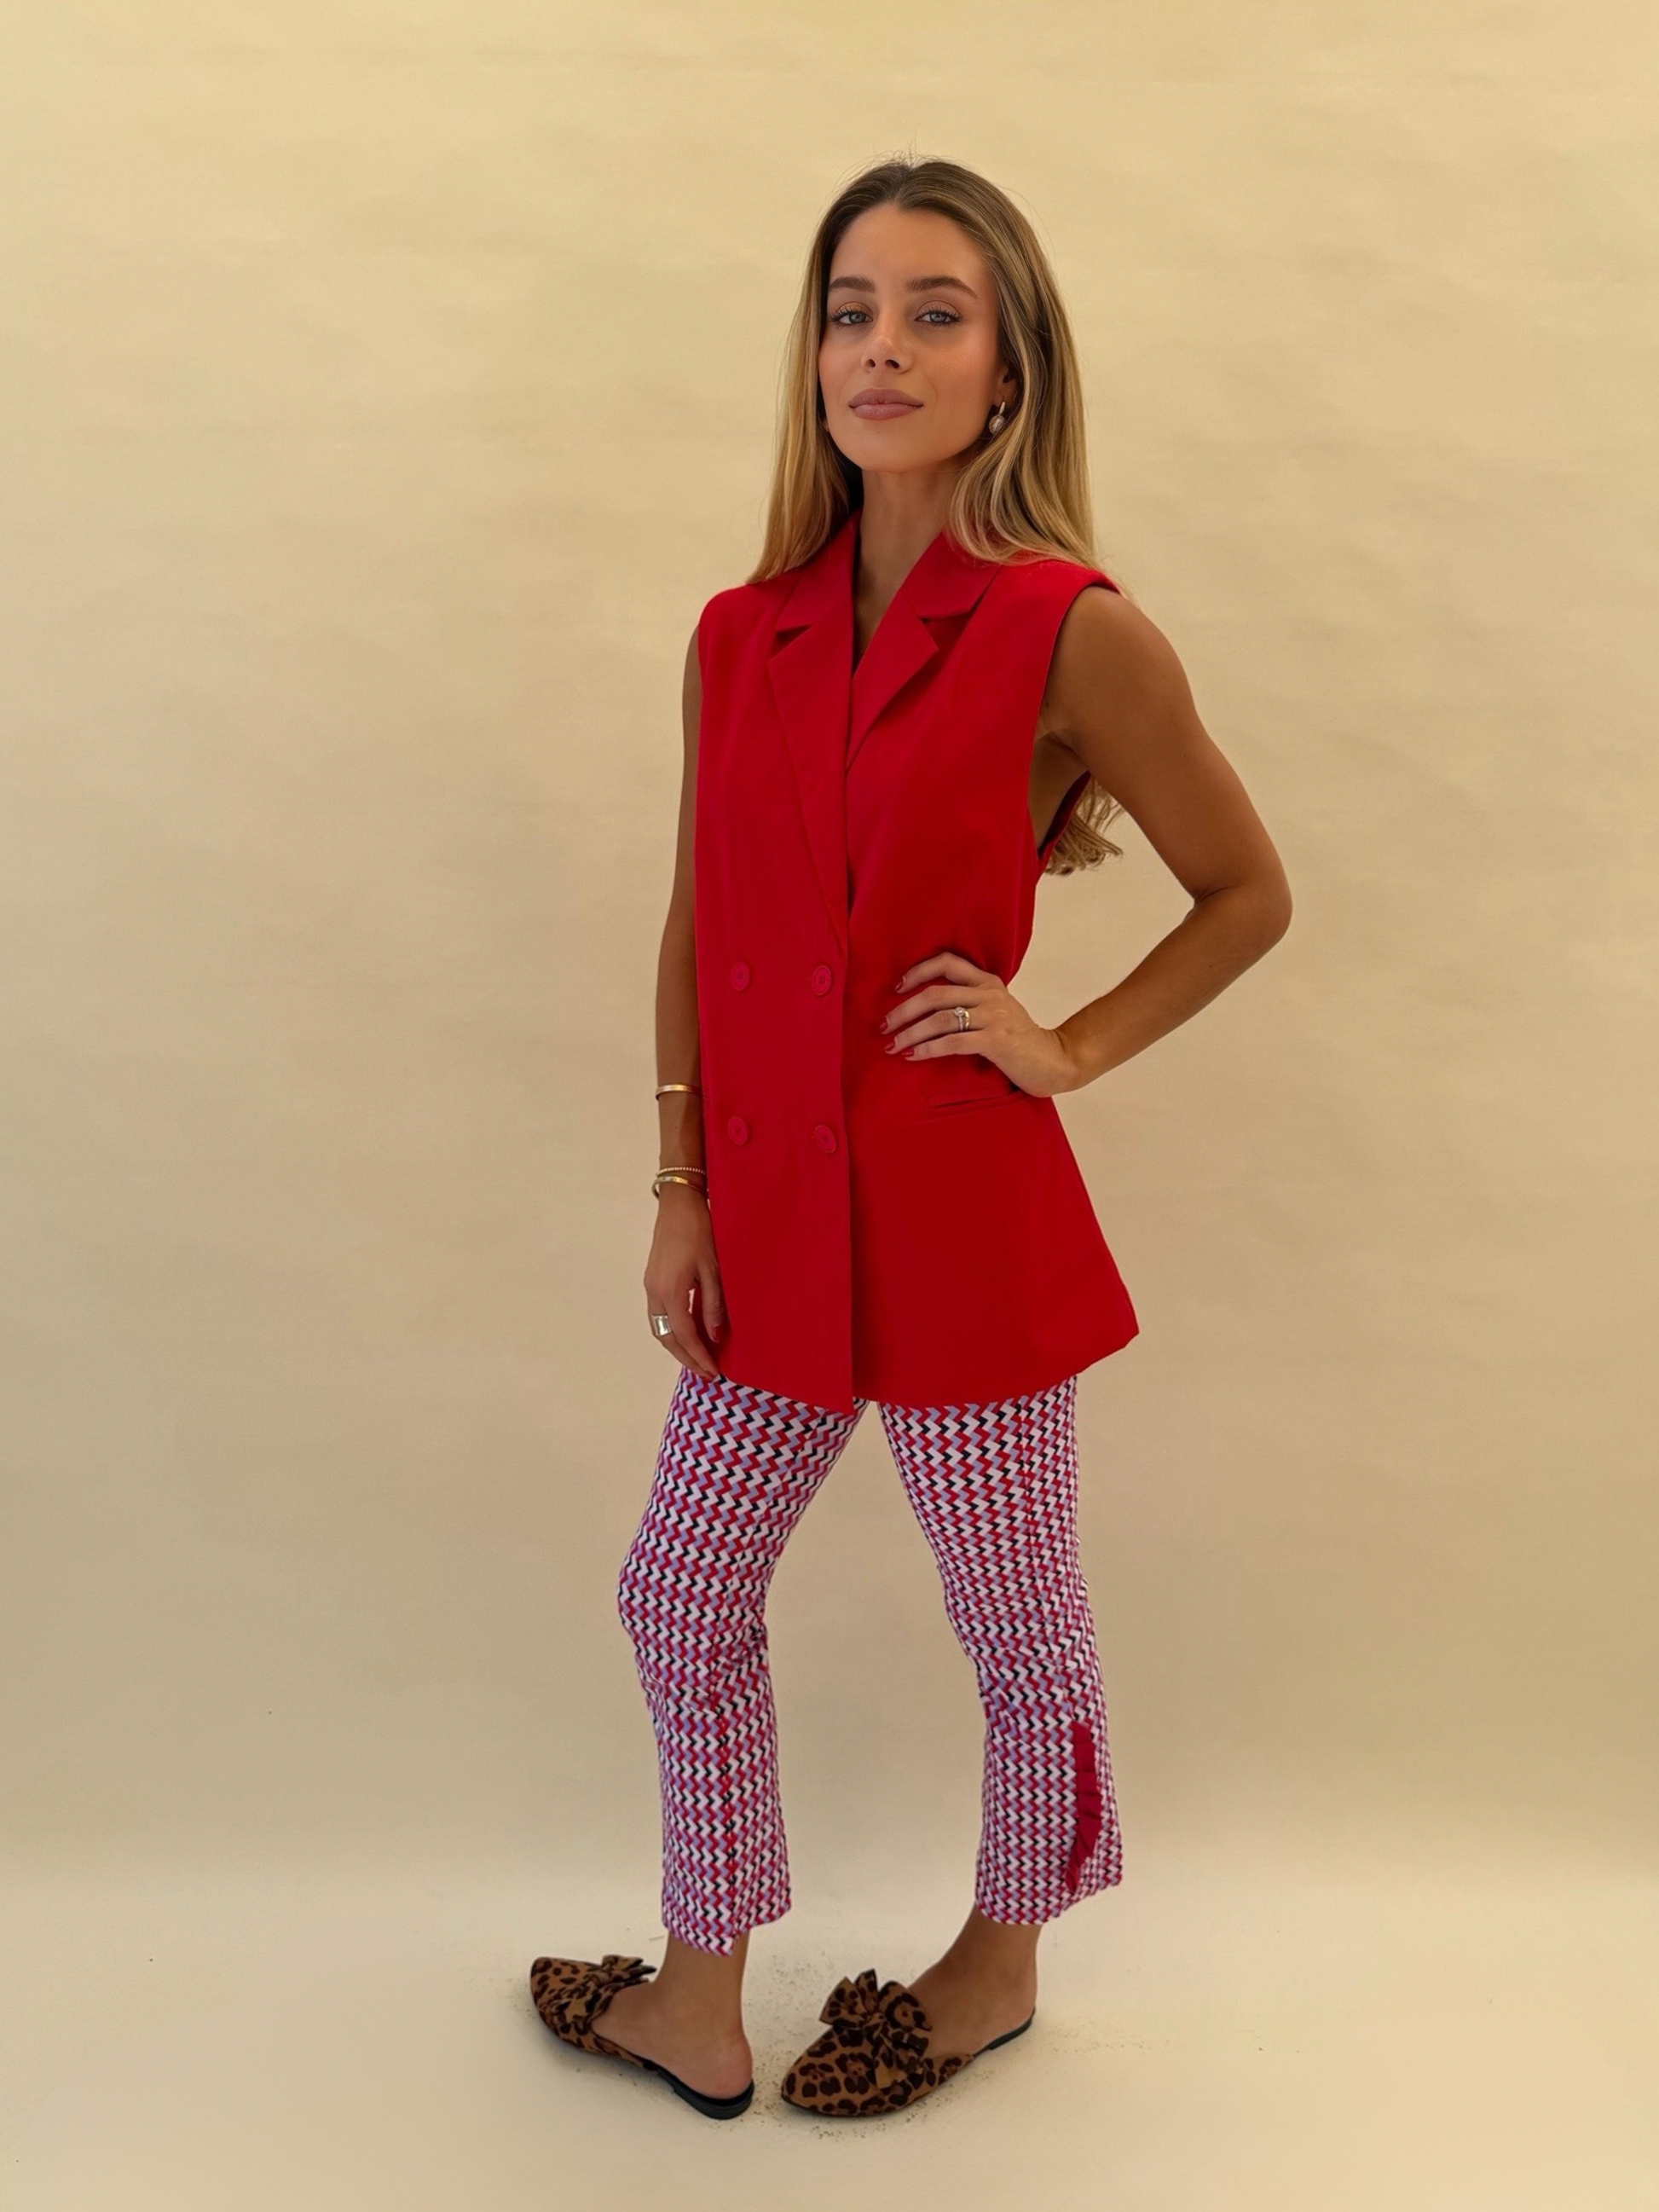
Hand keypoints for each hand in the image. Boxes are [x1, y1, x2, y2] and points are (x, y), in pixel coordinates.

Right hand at [643, 1184, 725, 1376]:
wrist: (679, 1203)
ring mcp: (650, 1286)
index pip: (684, 1335)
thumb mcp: (713, 1269)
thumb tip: (715, 1336)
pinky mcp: (652, 1279)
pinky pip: (659, 1315)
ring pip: (659, 1328)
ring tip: (698, 1357)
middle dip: (686, 1358)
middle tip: (707, 1372)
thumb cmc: (700, 1230)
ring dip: (677, 1346)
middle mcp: (655, 1292)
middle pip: (666, 1337)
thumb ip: (713, 1305)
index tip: (714, 1372)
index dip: (699, 1357)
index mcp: (671, 1291)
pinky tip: (688, 1332)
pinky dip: (672, 1330)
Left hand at [880, 949, 1083, 1097]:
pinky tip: (914, 1056)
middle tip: (884, 1026)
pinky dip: (928, 1049)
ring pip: (940, 1019)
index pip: (948, 961)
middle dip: (903, 1010)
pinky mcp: (996, 1040)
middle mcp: (990, 994)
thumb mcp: (997, 1011)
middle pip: (935, 993)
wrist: (1055, 1060)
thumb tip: (926, 1008)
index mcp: (989, 982)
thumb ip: (971, 1002)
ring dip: (910, 1033)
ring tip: (893, 1046)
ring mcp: (994, 1016)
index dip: (918, 970)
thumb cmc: (1020, 1040)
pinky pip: (952, 1042)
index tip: (897, 987)